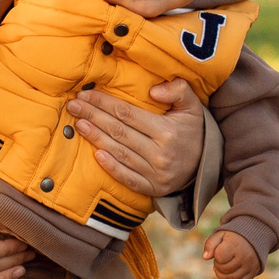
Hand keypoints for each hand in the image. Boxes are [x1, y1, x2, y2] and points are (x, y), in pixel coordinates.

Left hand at [66, 79, 204, 198]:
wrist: (205, 164)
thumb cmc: (192, 129)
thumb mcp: (192, 106)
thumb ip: (178, 90)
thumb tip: (154, 90)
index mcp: (167, 132)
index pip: (127, 114)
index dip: (104, 103)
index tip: (85, 94)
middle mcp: (160, 154)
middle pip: (118, 132)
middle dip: (93, 117)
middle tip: (73, 106)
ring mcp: (156, 174)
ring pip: (119, 153)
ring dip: (96, 138)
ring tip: (78, 124)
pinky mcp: (153, 188)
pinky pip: (128, 178)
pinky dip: (111, 168)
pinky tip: (95, 154)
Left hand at [203, 228, 261, 278]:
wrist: (254, 238)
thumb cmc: (233, 238)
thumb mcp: (220, 235)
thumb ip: (210, 244)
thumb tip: (205, 257)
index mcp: (236, 245)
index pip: (220, 257)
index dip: (216, 255)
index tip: (219, 250)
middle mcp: (245, 256)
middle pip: (224, 269)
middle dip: (218, 265)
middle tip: (221, 258)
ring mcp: (250, 266)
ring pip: (231, 278)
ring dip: (222, 274)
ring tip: (223, 266)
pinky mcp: (253, 273)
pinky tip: (229, 272)